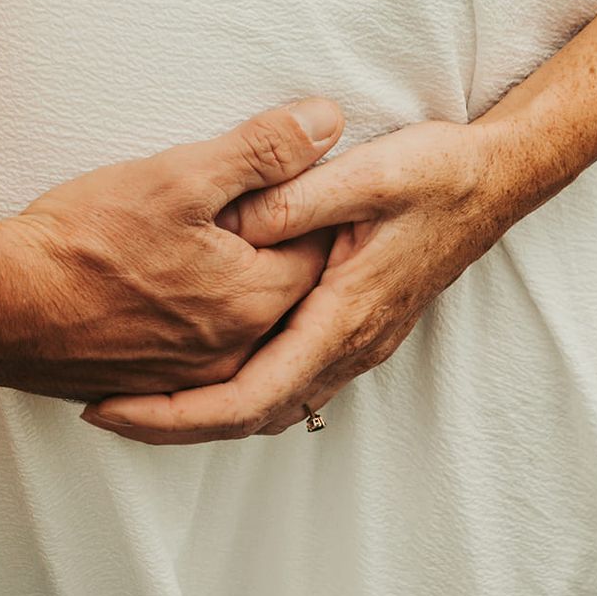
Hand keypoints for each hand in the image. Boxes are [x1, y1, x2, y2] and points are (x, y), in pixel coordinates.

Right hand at [0, 99, 344, 399]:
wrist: (0, 306)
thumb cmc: (85, 242)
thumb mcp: (181, 176)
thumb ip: (262, 150)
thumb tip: (328, 120)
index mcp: (257, 299)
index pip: (320, 246)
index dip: (307, 203)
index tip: (288, 175)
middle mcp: (237, 351)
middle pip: (285, 288)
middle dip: (274, 244)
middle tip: (245, 204)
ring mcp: (195, 375)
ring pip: (242, 320)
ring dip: (234, 281)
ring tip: (202, 240)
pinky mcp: (154, 385)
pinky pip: (199, 349)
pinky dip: (197, 317)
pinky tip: (168, 285)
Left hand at [79, 118, 524, 441]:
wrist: (494, 181)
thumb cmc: (434, 174)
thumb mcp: (364, 173)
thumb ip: (296, 198)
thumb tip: (236, 222)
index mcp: (343, 316)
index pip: (248, 396)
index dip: (175, 412)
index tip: (114, 407)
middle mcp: (349, 345)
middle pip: (250, 415)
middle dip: (174, 422)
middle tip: (102, 411)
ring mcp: (355, 342)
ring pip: (270, 403)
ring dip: (205, 409)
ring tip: (138, 397)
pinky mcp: (354, 328)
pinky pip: (288, 381)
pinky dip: (238, 389)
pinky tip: (204, 369)